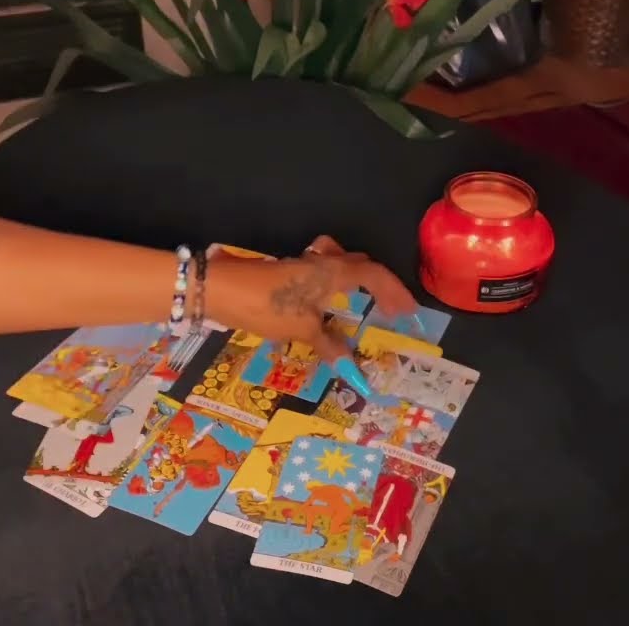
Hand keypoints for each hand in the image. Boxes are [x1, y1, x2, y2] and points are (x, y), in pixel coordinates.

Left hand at [206, 235, 417, 363]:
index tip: (409, 310)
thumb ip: (329, 344)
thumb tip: (352, 366)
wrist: (219, 290)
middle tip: (390, 307)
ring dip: (354, 277)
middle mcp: (322, 262)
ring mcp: (302, 264)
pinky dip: (331, 283)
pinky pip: (319, 271)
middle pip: (358, 263)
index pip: (374, 275)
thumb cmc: (266, 307)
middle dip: (379, 283)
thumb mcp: (301, 330)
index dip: (395, 291)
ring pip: (337, 262)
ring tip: (362, 299)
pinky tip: (325, 303)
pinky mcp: (286, 272)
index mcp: (334, 272)